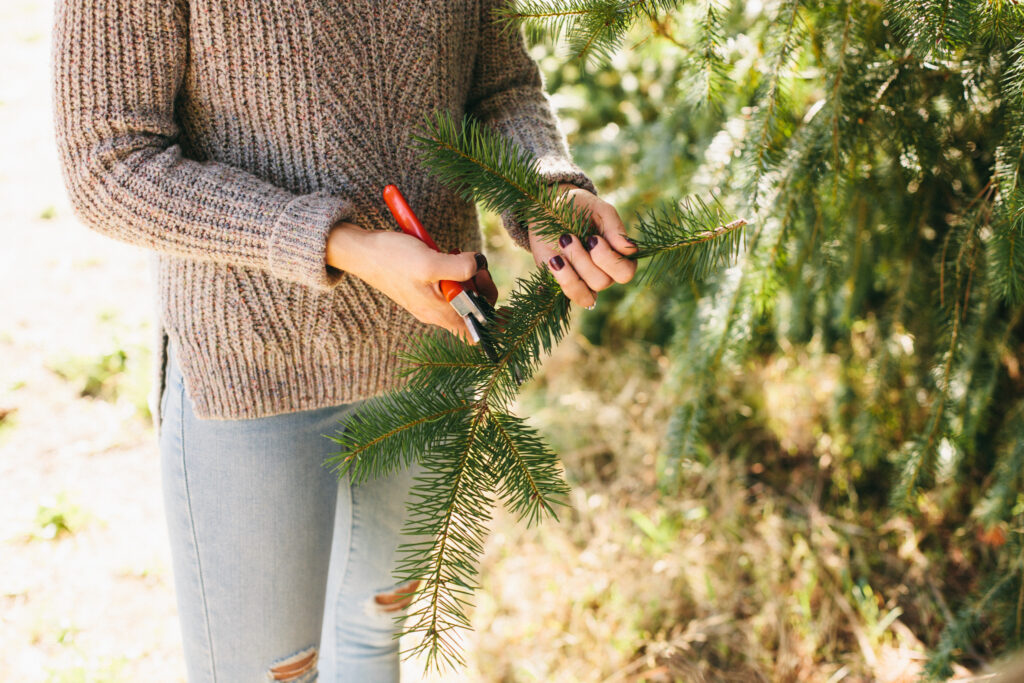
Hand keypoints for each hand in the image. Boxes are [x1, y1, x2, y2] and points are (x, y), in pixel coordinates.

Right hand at [327, 222, 497, 341]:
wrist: (362, 251)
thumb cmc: (391, 257)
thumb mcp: (429, 261)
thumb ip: (458, 267)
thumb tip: (479, 265)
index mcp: (439, 312)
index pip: (476, 331)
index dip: (491, 315)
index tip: (487, 289)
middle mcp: (435, 312)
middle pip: (473, 310)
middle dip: (481, 286)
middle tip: (474, 264)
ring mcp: (429, 301)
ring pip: (463, 296)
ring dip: (468, 276)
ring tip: (457, 257)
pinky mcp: (424, 289)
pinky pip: (449, 286)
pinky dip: (454, 272)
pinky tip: (446, 257)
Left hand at [527, 184, 637, 307]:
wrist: (549, 208)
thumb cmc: (579, 208)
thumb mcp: (600, 211)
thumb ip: (615, 228)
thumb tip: (629, 249)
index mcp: (618, 255)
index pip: (626, 271)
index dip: (610, 258)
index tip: (594, 237)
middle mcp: (605, 272)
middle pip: (605, 281)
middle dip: (585, 259)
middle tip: (570, 237)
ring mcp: (585, 280)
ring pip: (589, 289)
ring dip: (574, 264)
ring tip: (563, 241)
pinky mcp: (566, 283)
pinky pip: (574, 295)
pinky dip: (564, 278)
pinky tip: (555, 259)